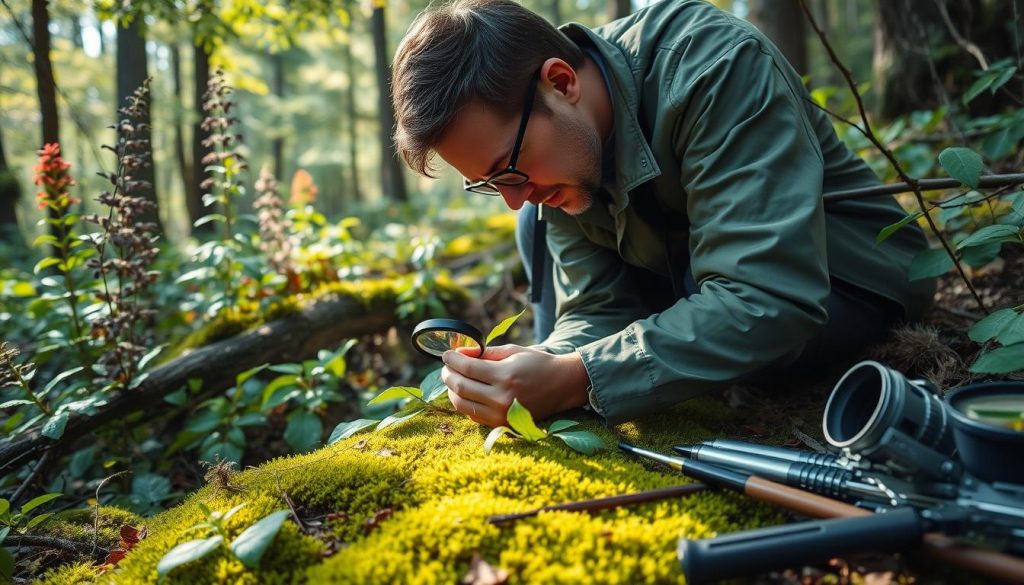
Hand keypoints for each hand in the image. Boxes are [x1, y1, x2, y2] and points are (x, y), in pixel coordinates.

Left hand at [441, 344, 589, 426]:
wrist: (562, 385)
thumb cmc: (538, 364)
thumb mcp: (513, 351)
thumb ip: (485, 353)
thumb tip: (459, 353)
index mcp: (505, 376)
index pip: (467, 368)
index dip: (452, 360)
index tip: (446, 354)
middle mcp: (502, 398)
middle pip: (461, 387)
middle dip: (448, 375)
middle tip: (446, 367)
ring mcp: (502, 414)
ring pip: (463, 405)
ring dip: (452, 391)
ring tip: (452, 380)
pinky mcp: (503, 424)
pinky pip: (474, 416)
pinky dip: (465, 404)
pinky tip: (466, 393)